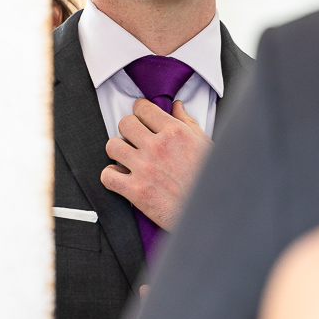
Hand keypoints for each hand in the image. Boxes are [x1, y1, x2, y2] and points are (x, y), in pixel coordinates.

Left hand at [101, 98, 212, 229]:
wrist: (211, 212)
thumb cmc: (211, 180)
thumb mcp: (205, 145)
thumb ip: (188, 123)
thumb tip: (177, 106)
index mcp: (175, 133)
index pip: (144, 109)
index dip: (140, 110)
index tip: (139, 115)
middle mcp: (157, 147)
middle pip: (124, 124)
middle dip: (128, 129)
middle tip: (134, 138)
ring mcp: (144, 169)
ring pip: (112, 146)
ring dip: (118, 151)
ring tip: (127, 157)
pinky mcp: (136, 191)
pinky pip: (107, 175)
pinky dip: (111, 176)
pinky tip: (122, 177)